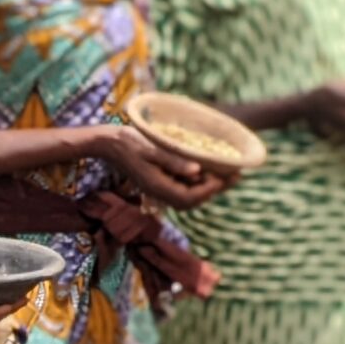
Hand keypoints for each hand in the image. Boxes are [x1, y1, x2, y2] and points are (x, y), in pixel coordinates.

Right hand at [94, 123, 226, 209]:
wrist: (107, 143)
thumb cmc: (128, 142)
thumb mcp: (152, 149)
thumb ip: (173, 161)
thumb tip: (197, 172)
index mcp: (158, 187)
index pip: (191, 196)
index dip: (212, 188)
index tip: (229, 175)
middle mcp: (159, 193)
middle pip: (193, 200)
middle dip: (216, 189)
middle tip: (237, 175)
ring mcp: (158, 189)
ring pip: (189, 197)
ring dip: (209, 187)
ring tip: (228, 173)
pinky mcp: (158, 182)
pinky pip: (182, 189)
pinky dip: (197, 183)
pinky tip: (207, 170)